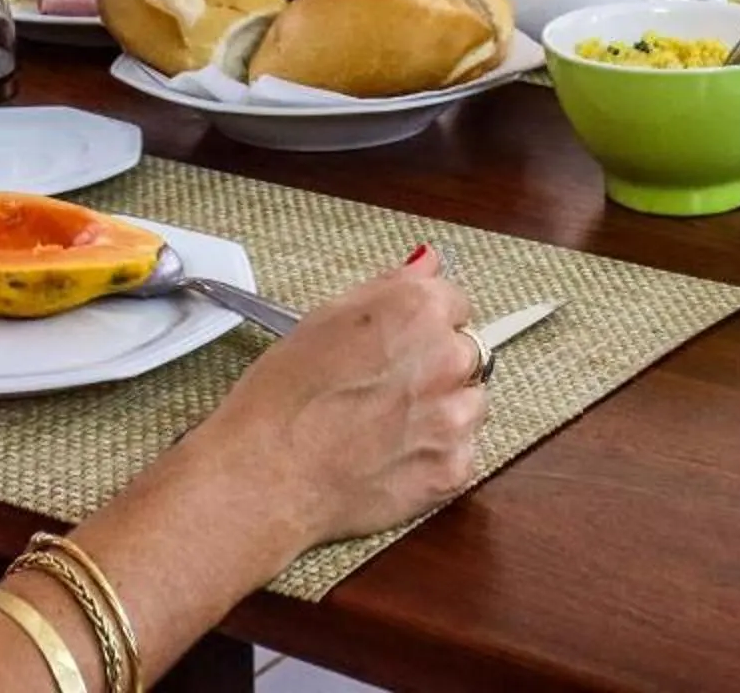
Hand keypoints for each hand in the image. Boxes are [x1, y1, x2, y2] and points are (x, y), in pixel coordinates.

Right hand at [209, 247, 487, 549]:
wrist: (267, 478)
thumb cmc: (282, 398)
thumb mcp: (323, 320)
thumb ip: (388, 288)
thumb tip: (427, 262)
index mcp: (416, 310)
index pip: (455, 302)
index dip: (423, 323)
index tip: (401, 342)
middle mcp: (446, 358)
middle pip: (467, 351)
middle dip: (437, 366)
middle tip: (387, 388)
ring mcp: (454, 417)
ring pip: (472, 402)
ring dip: (444, 410)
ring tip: (388, 426)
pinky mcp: (453, 468)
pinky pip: (463, 452)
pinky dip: (437, 456)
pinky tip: (393, 457)